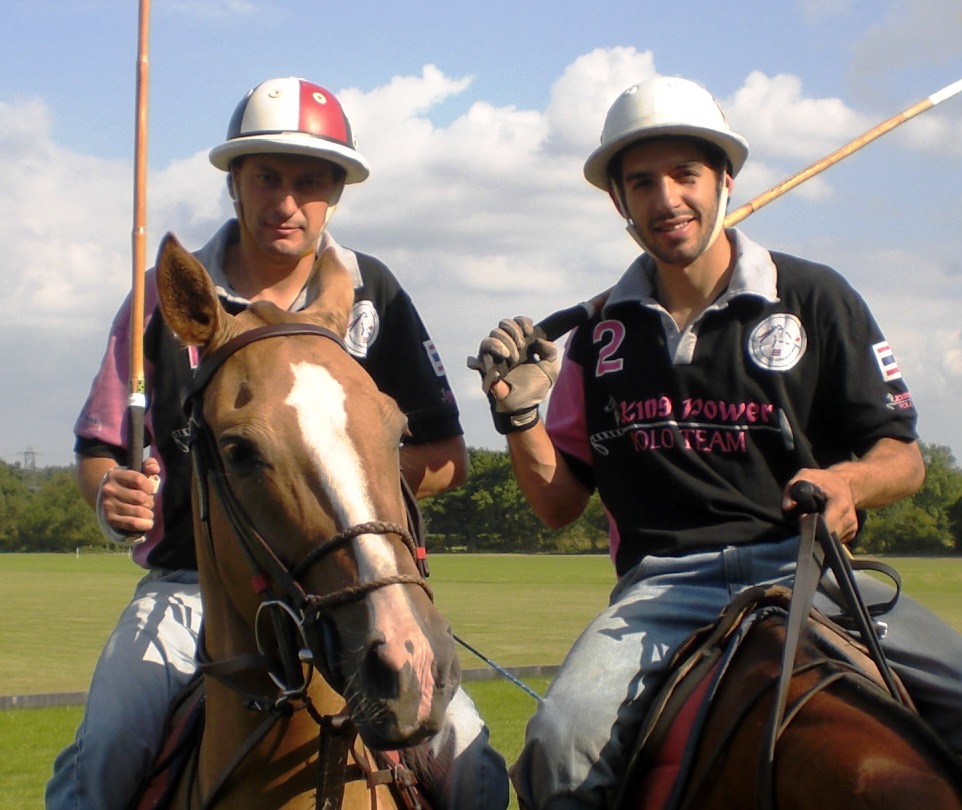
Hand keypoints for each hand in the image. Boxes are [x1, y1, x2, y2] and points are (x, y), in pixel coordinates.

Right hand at [97, 457, 160, 541]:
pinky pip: (132, 524)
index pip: (138, 479)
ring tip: (148, 512)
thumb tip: (155, 469)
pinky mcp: (110, 519)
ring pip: (138, 511)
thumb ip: (149, 465)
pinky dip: (144, 524)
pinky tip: (148, 522)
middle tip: (148, 503)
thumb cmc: (128, 484)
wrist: (107, 497)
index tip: (150, 490)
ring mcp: (108, 505)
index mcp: (115, 475)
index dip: (149, 487)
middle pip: (140, 497)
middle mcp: (109, 490)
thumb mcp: (137, 471)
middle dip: (149, 501)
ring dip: (148, 514)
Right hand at [467, 317, 558, 432]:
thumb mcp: (551, 369)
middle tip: (522, 348)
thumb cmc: (535, 388)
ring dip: (505, 343)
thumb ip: (551, 351)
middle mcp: (507, 345)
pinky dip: (494, 350)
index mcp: (522, 344)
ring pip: (493, 334)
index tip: (530, 333)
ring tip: (512, 359)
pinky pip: (484, 348)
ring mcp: (494, 354)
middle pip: (504, 323)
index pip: (518, 322)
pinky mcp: (484, 363)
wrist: (522, 406)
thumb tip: (539, 339)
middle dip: (514, 333)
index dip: (523, 323)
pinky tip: (503, 360)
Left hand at [783, 468, 858, 543]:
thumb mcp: (805, 475)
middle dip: (813, 530)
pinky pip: (835, 540)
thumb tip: (787, 507)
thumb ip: (793, 487)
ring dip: (818, 533)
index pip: (828, 524)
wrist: (846, 484)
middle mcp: (849, 517)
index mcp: (840, 503)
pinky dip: (825, 534)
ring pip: (830, 539)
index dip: (812, 525)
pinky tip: (822, 522)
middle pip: (828, 534)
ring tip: (813, 517)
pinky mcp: (851, 533)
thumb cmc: (823, 480)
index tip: (802, 517)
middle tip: (804, 517)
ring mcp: (852, 526)